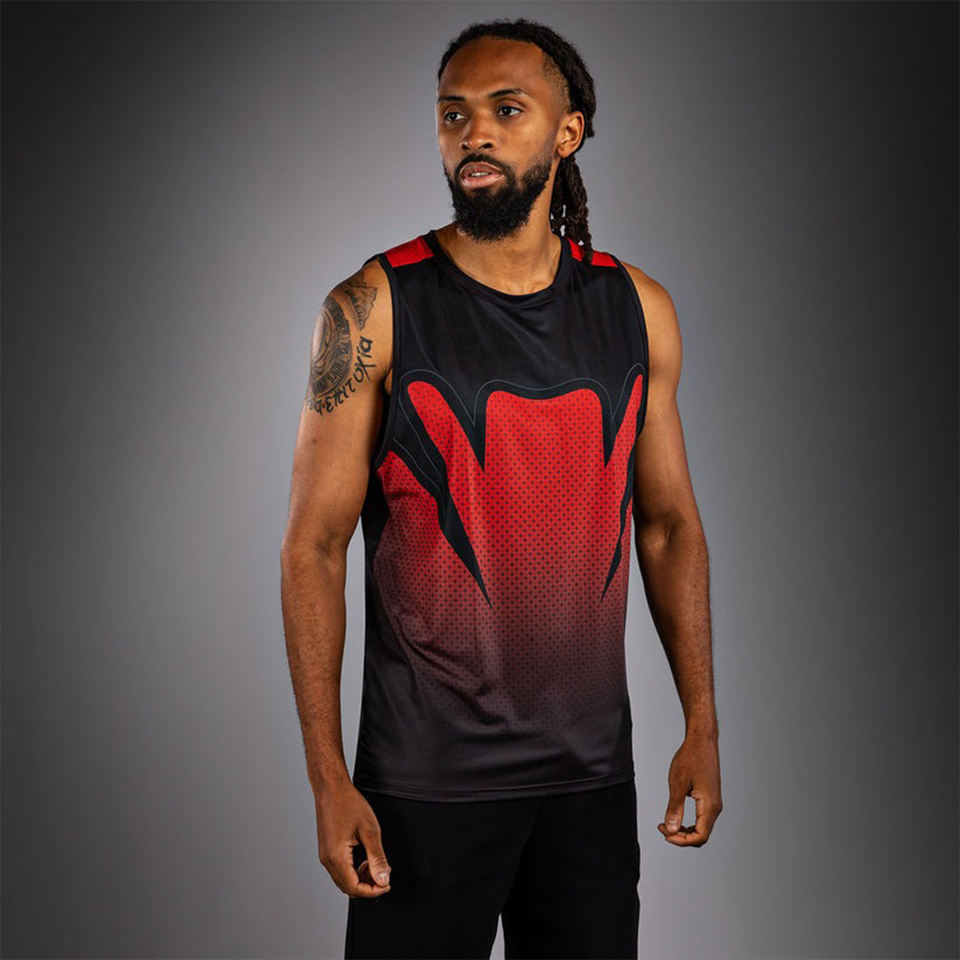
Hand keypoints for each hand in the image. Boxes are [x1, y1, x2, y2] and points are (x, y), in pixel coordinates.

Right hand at [314, 778, 392, 896]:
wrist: (331, 788)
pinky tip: (364, 858)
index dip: (373, 891)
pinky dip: (353, 870)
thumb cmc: (349, 804)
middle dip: (368, 886)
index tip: (387, 884)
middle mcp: (327, 860)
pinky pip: (340, 869)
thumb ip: (377, 858)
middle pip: (348, 888)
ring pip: (344, 880)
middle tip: (384, 874)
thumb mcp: (370, 831)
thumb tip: (383, 880)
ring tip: (375, 864)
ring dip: (361, 878)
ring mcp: (325, 855)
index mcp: (337, 857)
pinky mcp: (326, 850)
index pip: (355, 888)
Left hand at [658, 733, 721, 846]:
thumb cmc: (691, 758)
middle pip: (702, 836)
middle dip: (681, 837)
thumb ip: (675, 808)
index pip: (699, 837)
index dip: (681, 841)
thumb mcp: (678, 783)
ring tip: (667, 823)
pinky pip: (702, 819)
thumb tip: (671, 829)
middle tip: (663, 828)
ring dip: (685, 830)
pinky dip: (689, 822)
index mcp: (710, 806)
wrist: (702, 741)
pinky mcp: (710, 798)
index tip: (664, 832)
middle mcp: (715, 807)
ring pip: (702, 828)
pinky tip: (676, 816)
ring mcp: (714, 803)